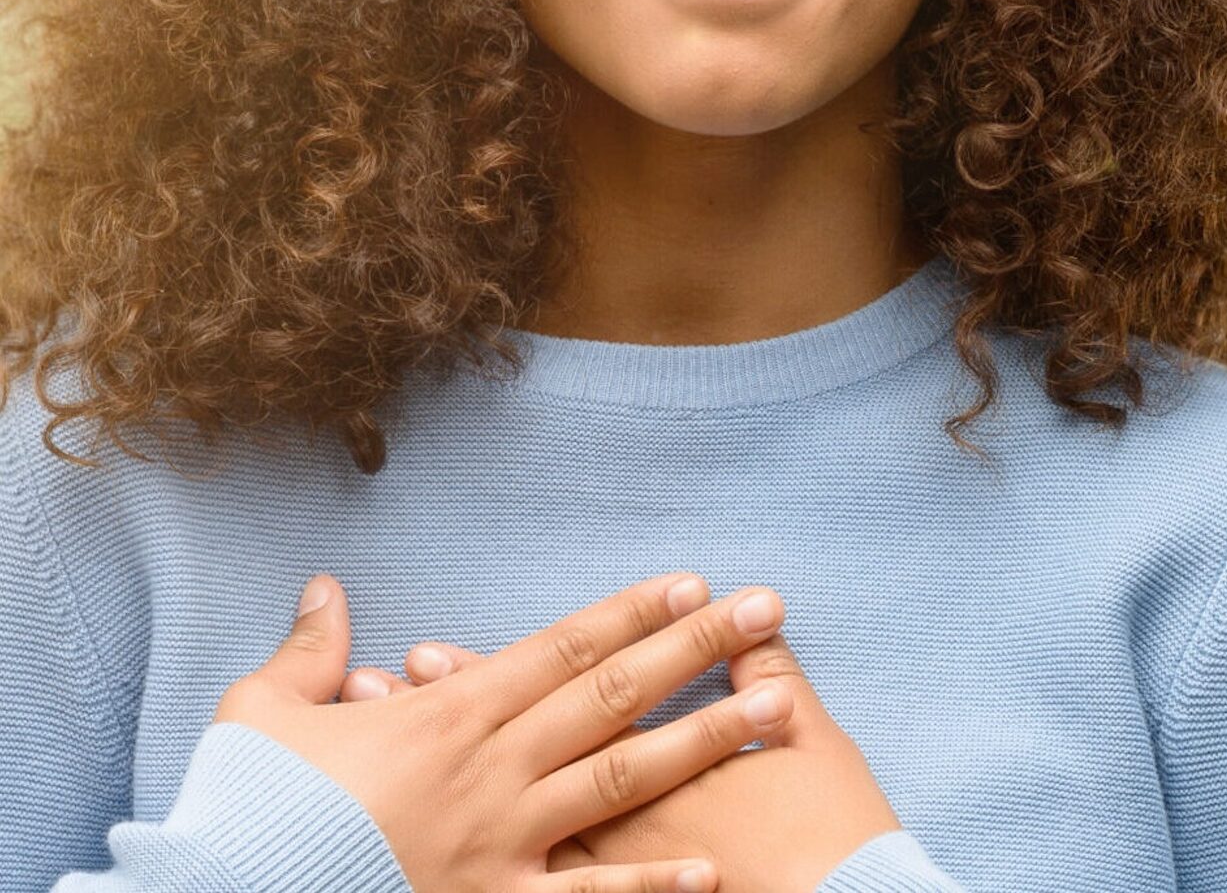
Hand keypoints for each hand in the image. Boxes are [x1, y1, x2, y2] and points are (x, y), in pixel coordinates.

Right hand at [214, 571, 795, 892]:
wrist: (231, 891)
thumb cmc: (250, 806)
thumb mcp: (264, 710)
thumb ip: (309, 648)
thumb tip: (324, 586)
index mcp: (450, 711)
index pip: (564, 646)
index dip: (632, 610)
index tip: (691, 581)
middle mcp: (495, 765)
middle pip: (615, 693)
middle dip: (696, 647)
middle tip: (766, 609)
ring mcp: (506, 838)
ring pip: (626, 777)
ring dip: (707, 739)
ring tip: (778, 708)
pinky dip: (650, 883)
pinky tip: (713, 869)